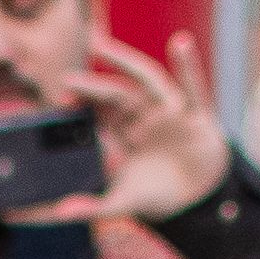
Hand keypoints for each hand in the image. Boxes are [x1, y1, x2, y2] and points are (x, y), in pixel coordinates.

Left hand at [31, 32, 232, 223]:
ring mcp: (171, 111)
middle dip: (93, 86)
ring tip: (103, 46)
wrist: (198, 202)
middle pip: (116, 92)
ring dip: (126, 61)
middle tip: (67, 79)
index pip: (99, 110)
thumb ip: (94, 208)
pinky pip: (194, 88)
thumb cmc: (157, 194)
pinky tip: (180, 45)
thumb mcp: (124, 203)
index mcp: (124, 130)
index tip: (61, 98)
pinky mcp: (198, 116)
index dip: (82, 100)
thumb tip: (62, 214)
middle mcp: (145, 114)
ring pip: (147, 80)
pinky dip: (188, 66)